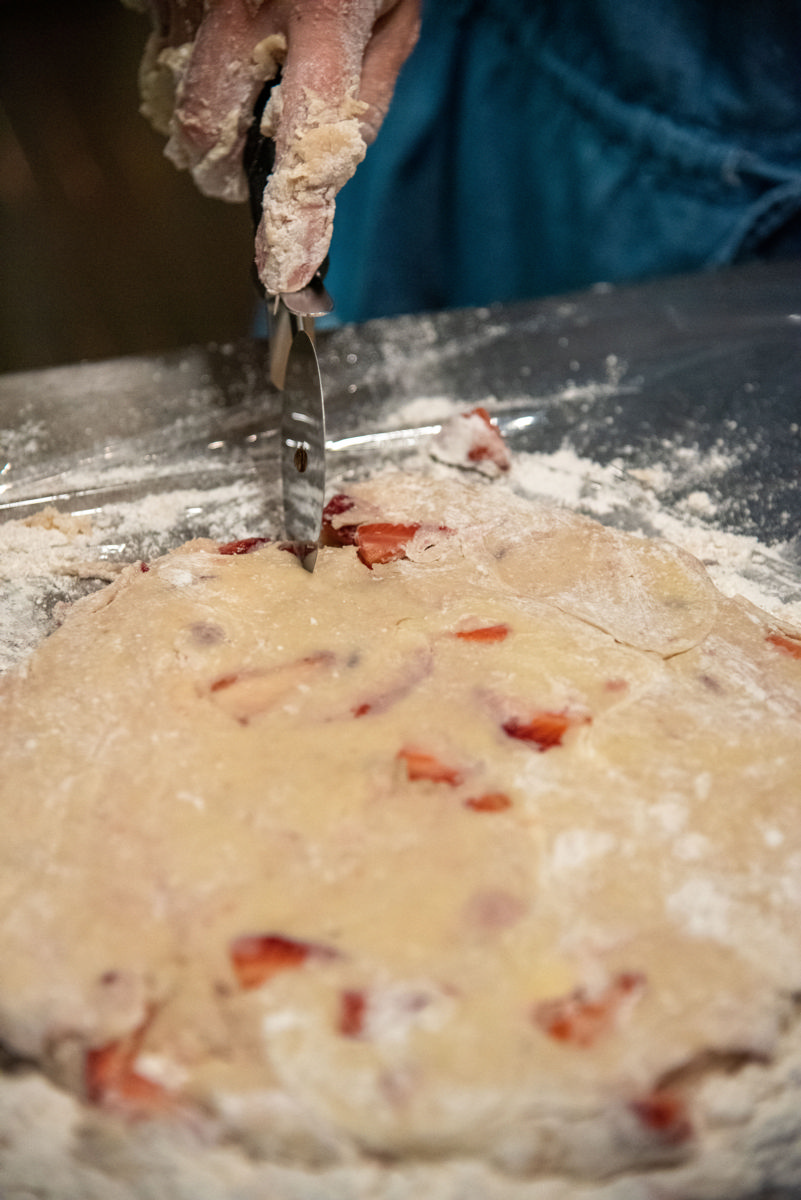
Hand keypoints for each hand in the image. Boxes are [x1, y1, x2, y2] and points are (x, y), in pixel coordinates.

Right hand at [134, 0, 420, 294]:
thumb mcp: (395, 19)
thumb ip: (366, 98)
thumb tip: (327, 184)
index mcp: (326, 18)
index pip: (304, 143)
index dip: (293, 217)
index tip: (284, 272)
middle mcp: (246, 7)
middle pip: (205, 134)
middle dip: (225, 175)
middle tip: (249, 180)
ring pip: (177, 102)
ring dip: (205, 131)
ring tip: (242, 110)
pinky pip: (164, 56)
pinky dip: (192, 76)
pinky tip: (227, 59)